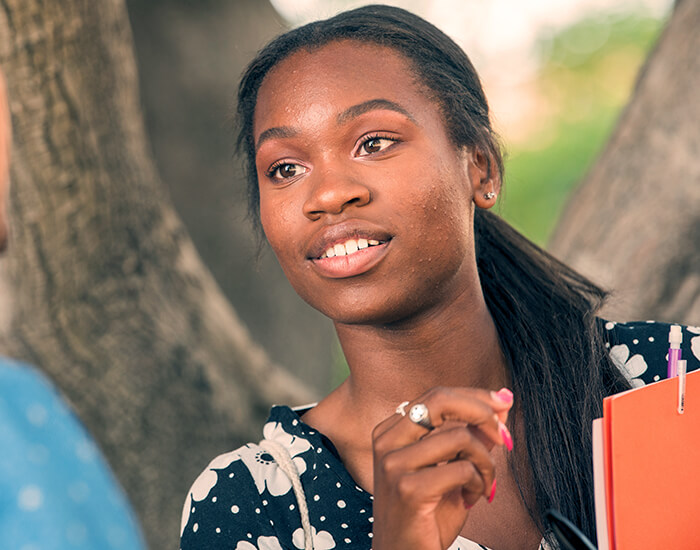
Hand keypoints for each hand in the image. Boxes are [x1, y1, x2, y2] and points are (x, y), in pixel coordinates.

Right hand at [371, 386, 513, 549]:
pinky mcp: (408, 489)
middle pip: (441, 400)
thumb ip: (470, 435)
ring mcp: (394, 464)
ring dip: (485, 461)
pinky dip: (479, 482)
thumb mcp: (450, 469)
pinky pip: (462, 468)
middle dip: (481, 411)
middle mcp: (387, 442)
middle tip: (502, 434)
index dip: (475, 397)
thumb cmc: (425, 517)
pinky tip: (472, 497)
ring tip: (484, 483)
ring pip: (459, 436)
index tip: (503, 403)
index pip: (436, 396)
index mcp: (391, 432)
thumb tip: (502, 402)